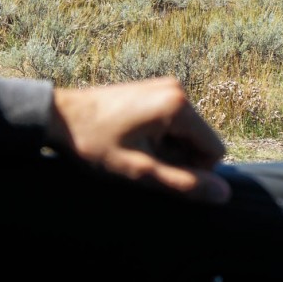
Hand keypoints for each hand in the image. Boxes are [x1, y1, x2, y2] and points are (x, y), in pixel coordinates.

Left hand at [47, 76, 231, 203]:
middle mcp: (177, 89)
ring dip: (166, 148)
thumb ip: (183, 183)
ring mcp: (164, 86)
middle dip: (177, 157)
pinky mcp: (153, 89)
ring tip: (132, 148)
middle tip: (140, 159)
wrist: (59, 116)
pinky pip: (172, 122)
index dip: (191, 170)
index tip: (156, 169)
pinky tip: (130, 138)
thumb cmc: (94, 144)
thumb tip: (224, 195)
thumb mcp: (140, 171)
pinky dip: (157, 136)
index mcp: (178, 106)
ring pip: (185, 133)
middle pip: (200, 140)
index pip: (215, 151)